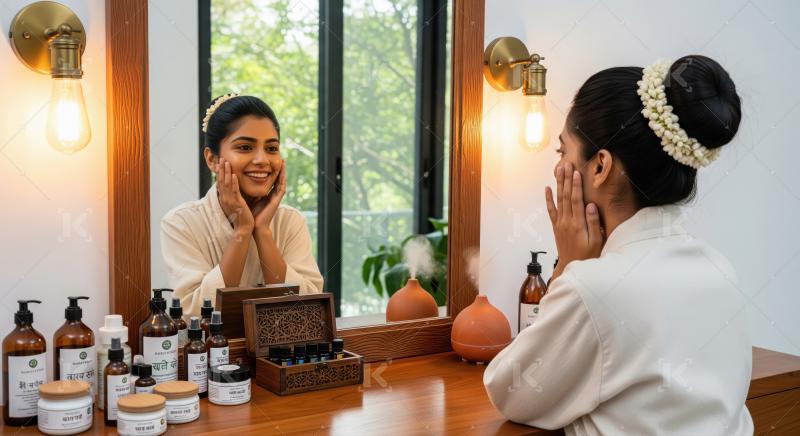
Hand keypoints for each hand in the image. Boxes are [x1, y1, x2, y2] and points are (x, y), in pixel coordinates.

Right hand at [215, 157, 253, 233]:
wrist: (243, 228)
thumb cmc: (241, 216)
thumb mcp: (236, 203)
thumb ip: (235, 195)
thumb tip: (235, 187)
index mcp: (224, 198)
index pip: (220, 183)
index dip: (220, 172)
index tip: (220, 163)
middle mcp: (225, 198)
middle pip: (221, 181)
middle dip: (221, 169)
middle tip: (221, 159)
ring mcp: (230, 200)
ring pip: (227, 184)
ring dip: (227, 172)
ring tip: (226, 163)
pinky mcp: (236, 203)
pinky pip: (234, 191)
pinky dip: (234, 182)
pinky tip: (234, 175)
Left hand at [252, 159, 285, 234]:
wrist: (253, 225)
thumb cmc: (250, 213)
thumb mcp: (249, 197)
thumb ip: (249, 190)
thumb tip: (241, 180)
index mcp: (267, 194)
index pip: (271, 179)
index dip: (272, 170)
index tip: (271, 161)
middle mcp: (273, 194)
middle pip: (278, 179)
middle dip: (279, 168)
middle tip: (281, 158)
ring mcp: (276, 197)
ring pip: (281, 181)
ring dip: (283, 172)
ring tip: (283, 162)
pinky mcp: (276, 201)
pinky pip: (280, 188)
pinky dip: (281, 180)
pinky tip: (281, 173)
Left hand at [545, 162, 604, 277]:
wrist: (570, 267)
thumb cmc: (587, 256)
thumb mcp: (596, 242)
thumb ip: (594, 224)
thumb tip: (591, 206)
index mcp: (577, 224)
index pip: (576, 200)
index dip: (576, 186)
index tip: (576, 172)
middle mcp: (566, 221)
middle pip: (566, 196)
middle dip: (566, 179)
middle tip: (567, 164)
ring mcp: (560, 223)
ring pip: (558, 200)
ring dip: (558, 184)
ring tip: (559, 170)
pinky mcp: (556, 226)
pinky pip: (551, 210)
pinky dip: (548, 199)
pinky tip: (547, 188)